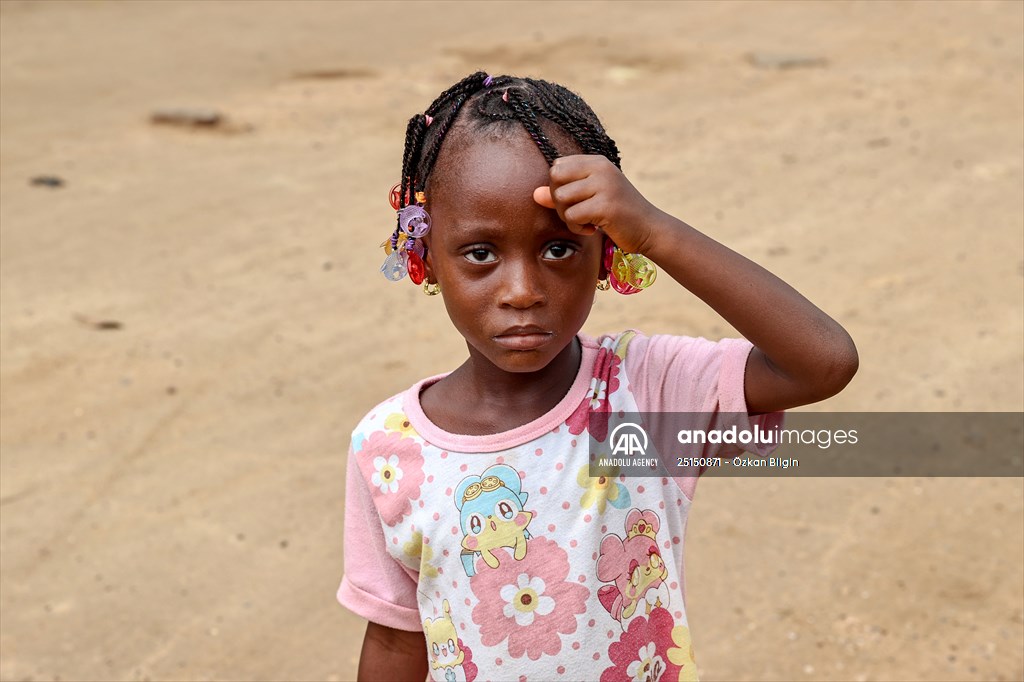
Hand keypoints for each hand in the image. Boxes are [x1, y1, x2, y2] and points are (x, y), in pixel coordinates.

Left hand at [533, 155, 659, 253]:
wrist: (649, 229)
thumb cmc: (618, 214)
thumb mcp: (591, 199)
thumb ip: (564, 193)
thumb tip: (535, 194)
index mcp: (597, 162)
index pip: (557, 166)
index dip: (558, 187)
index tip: (575, 201)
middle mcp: (600, 169)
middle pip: (555, 179)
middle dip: (558, 201)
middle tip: (576, 213)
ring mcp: (604, 186)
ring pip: (561, 198)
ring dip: (568, 217)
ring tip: (586, 222)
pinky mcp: (606, 206)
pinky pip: (572, 216)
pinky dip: (578, 228)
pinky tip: (594, 229)